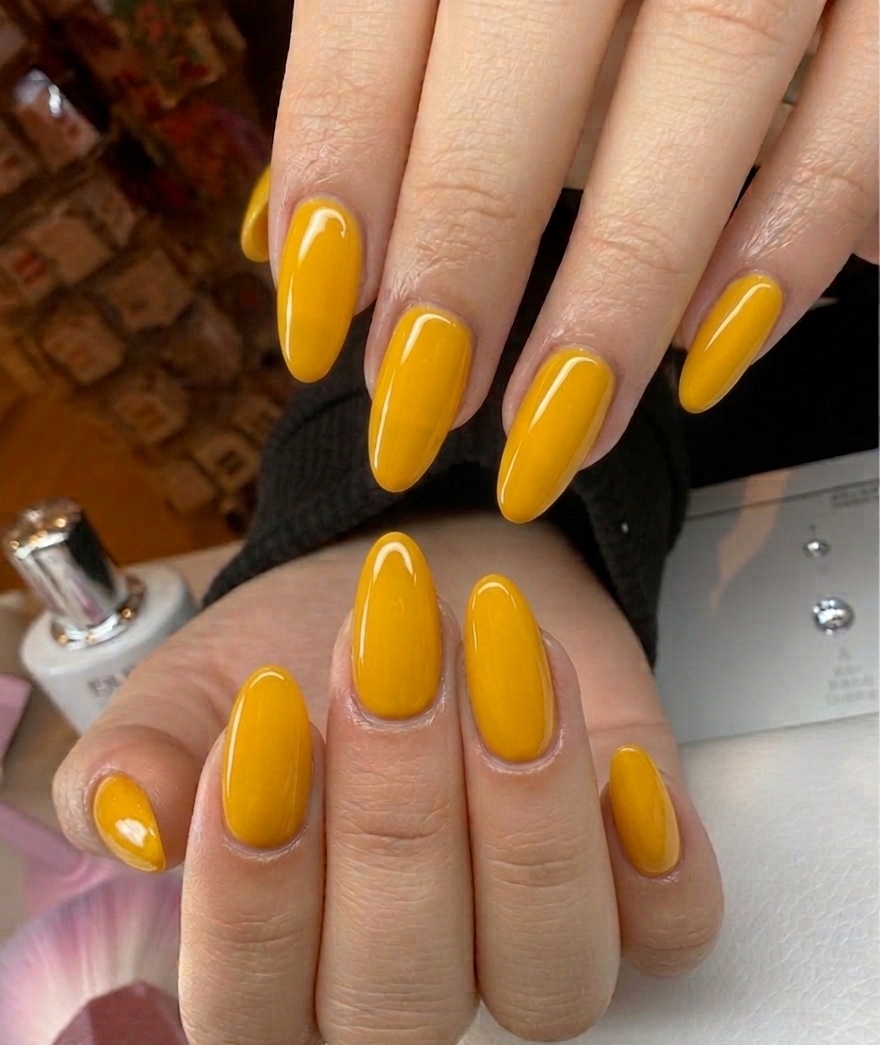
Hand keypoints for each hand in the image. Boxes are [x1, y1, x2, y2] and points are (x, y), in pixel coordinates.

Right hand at [53, 515, 721, 1044]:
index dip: (257, 891)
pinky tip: (611, 752)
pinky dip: (654, 855)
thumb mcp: (199, 683)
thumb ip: (142, 757)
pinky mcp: (636, 892)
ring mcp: (526, 946)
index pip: (254, 1013)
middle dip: (398, 817)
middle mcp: (405, 981)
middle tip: (390, 648)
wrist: (427, 581)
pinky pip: (671, 936)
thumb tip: (133, 822)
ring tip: (499, 651)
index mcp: (277, 964)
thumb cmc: (307, 644)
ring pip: (550, 984)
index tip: (263, 716)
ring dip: (528, 815)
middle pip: (404, 1007)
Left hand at [241, 0, 876, 520]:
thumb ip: (384, 63)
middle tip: (420, 403)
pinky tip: (711, 351)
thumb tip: (285, 235)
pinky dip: (795, 231)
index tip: (315, 322)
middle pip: (528, 38)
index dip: (338, 166)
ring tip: (555, 427)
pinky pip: (865, 99)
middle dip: (465, 244)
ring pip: (709, 67)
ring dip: (621, 283)